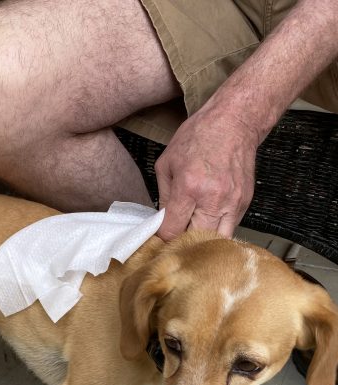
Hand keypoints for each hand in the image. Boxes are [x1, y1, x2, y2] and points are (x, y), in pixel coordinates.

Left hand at [155, 106, 258, 239]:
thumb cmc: (199, 136)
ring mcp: (232, 203)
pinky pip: (229, 228)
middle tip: (176, 235)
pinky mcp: (245, 203)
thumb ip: (163, 196)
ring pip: (216, 240)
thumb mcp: (167, 163)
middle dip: (183, 242)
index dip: (163, 237)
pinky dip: (217, 229)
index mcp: (189, 188)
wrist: (235, 121)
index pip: (172, 230)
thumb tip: (162, 220)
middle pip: (195, 241)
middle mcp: (213, 199)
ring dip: (203, 240)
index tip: (161, 234)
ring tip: (193, 232)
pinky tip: (208, 220)